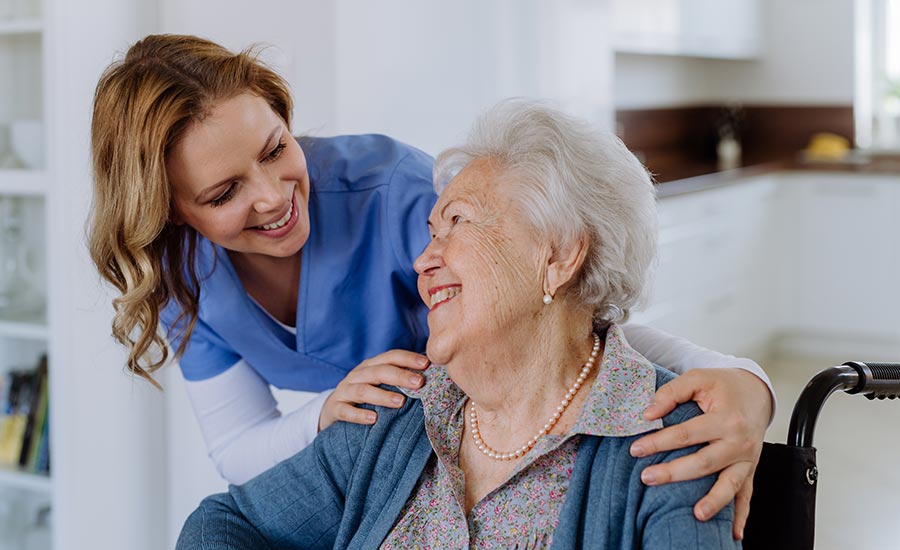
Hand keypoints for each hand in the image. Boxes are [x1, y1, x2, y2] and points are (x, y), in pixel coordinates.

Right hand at [318, 349, 428, 430]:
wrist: (331, 410)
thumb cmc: (365, 397)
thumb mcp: (379, 385)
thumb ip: (399, 381)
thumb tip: (431, 378)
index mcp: (371, 366)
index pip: (390, 356)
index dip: (408, 358)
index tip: (427, 364)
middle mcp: (357, 375)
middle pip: (379, 371)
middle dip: (400, 376)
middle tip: (419, 383)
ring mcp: (345, 391)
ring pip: (363, 390)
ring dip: (382, 396)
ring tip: (400, 402)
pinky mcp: (335, 408)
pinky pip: (345, 411)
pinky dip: (359, 414)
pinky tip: (373, 419)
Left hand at [629, 368, 771, 539]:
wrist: (756, 391)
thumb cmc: (723, 385)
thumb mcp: (698, 378)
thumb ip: (672, 392)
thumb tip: (648, 414)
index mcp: (726, 418)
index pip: (686, 434)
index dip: (659, 441)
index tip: (636, 449)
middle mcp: (739, 442)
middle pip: (704, 462)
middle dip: (674, 473)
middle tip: (647, 477)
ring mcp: (747, 459)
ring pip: (729, 484)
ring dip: (713, 501)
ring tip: (695, 514)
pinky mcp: (750, 469)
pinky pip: (747, 495)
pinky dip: (742, 516)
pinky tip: (734, 534)